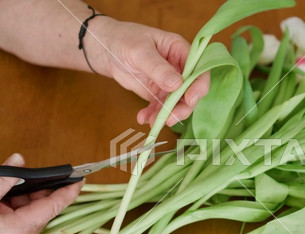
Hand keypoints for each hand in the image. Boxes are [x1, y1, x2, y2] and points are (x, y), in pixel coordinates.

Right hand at [0, 153, 82, 233]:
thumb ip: (3, 179)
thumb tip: (19, 160)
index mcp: (21, 229)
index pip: (54, 206)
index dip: (69, 191)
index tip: (80, 179)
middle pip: (42, 208)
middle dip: (38, 189)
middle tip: (30, 174)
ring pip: (31, 212)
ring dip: (24, 196)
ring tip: (9, 186)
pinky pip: (20, 219)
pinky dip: (16, 205)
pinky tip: (4, 197)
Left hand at [90, 18, 209, 126]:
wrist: (106, 49)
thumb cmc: (124, 40)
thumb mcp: (140, 51)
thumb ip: (158, 68)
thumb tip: (177, 85)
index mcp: (180, 51)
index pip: (199, 69)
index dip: (198, 86)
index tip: (190, 100)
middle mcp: (179, 68)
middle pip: (190, 91)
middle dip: (182, 108)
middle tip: (170, 119)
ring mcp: (168, 82)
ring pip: (176, 103)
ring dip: (166, 115)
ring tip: (152, 121)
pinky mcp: (157, 93)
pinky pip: (160, 107)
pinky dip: (153, 115)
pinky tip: (143, 118)